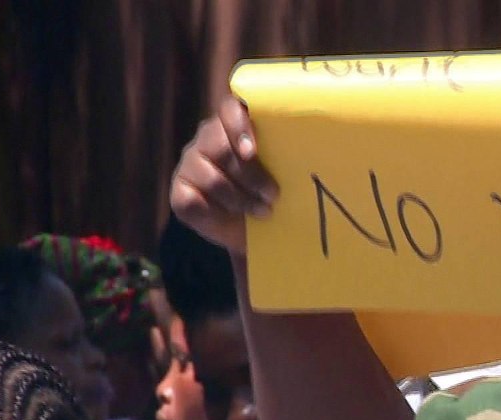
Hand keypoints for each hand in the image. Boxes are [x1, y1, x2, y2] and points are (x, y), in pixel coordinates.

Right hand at [169, 95, 278, 256]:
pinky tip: (233, 220)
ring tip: (264, 212)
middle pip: (220, 146)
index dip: (238, 125)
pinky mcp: (179, 190)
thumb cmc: (278, 193)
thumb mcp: (288, 171)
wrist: (258, 231)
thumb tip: (320, 148)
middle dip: (250, 175)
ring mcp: (191, 162)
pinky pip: (191, 201)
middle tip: (274, 196)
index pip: (230, 108)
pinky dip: (216, 215)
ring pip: (210, 177)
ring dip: (239, 199)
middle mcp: (209, 137)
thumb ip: (291, 153)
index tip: (252, 151)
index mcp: (236, 123)